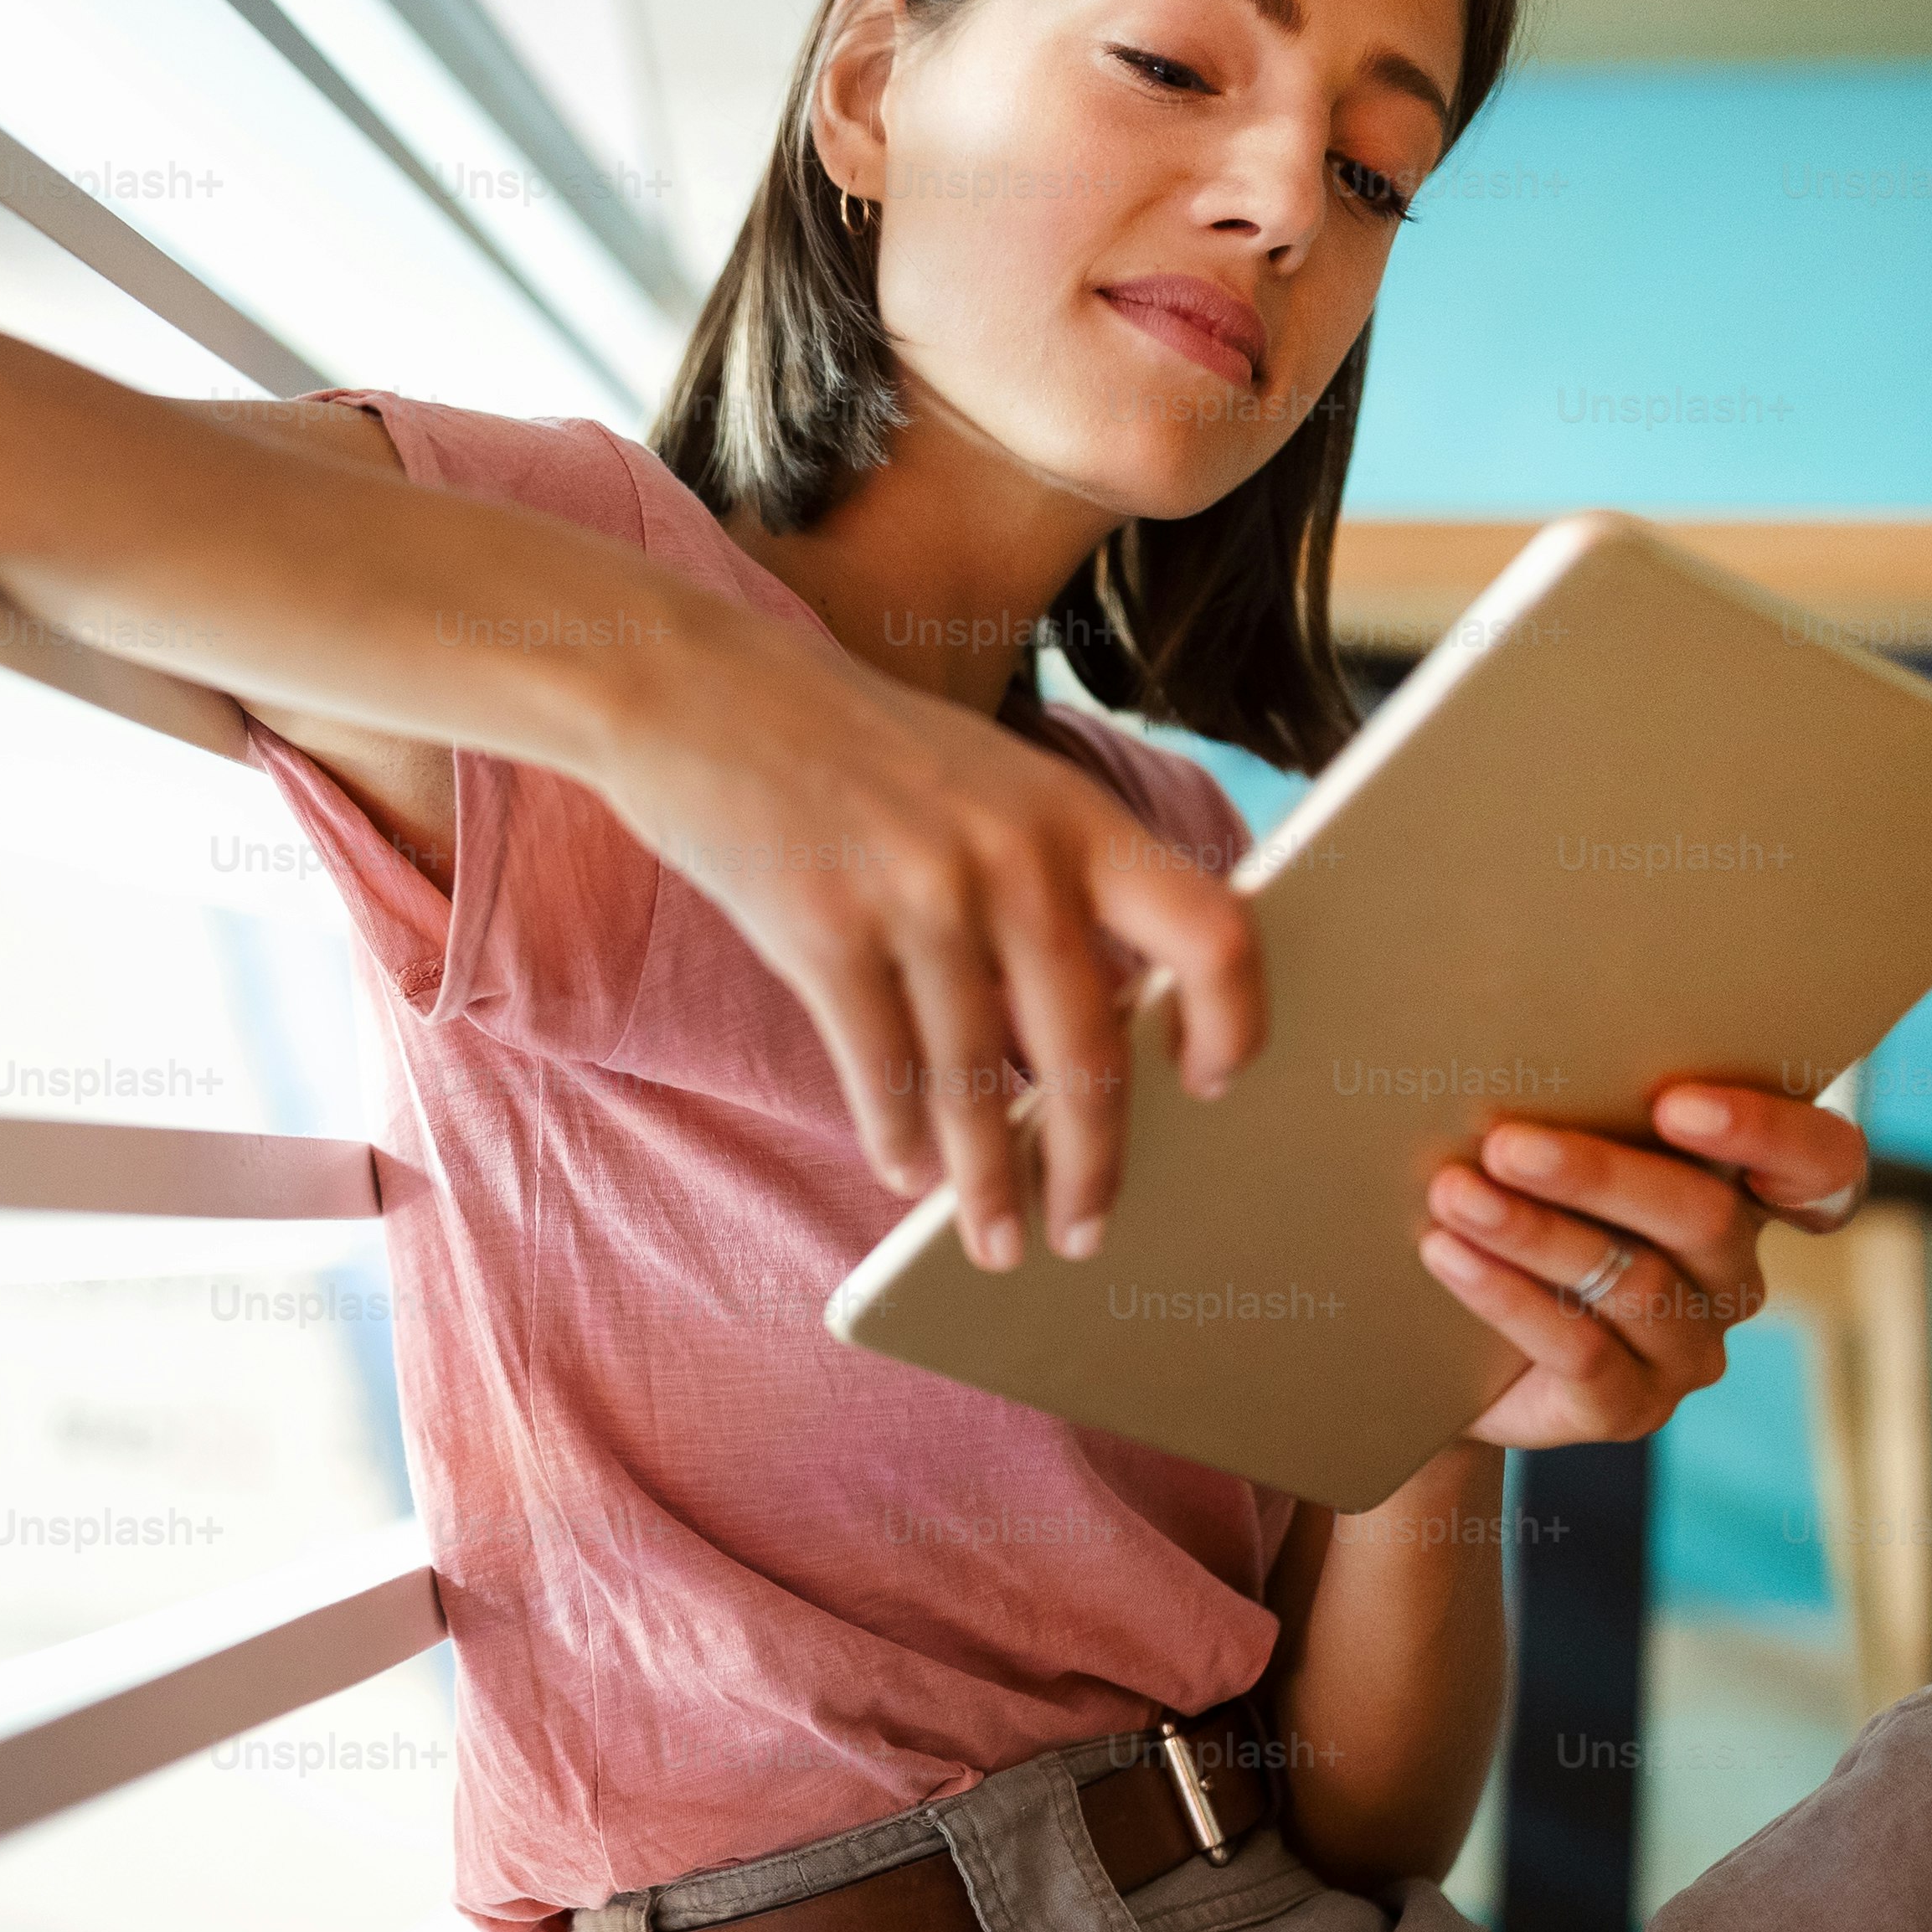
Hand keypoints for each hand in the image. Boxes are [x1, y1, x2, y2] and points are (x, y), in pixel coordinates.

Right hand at [590, 622, 1261, 1269]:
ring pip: (975, 1086)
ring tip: (992, 1241)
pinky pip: (880, 1074)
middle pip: (1090, 1051)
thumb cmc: (850, 749)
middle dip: (1091, 1165)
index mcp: (1072, 813)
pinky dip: (896, 1142)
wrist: (700, 690)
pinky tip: (903, 1173)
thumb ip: (1047, 883)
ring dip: (986, 1185)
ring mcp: (916, 894)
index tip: (1209, 1085)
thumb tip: (1084, 1040)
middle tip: (1086, 1229)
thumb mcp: (984, 784)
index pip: (1212, 932)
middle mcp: (1011, 855)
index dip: (1230, 1024)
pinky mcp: (821, 930)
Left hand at [1416, 1083, 1870, 1450]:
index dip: (1769, 1133)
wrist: (1444, 1353)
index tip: (1676, 1105)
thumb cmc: (1512, 1215)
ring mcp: (1687, 1350)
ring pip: (1635, 1284)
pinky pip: (1583, 1353)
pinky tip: (1449, 1255)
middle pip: (1703, 1217)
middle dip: (1600, 1175)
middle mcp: (1731, 1275)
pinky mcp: (1629, 1408)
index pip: (1820, 1164)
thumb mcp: (1552, 1161)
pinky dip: (1509, 1298)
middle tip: (1506, 1143)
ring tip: (1453, 1195)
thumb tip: (1508, 1042)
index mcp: (1741, 1197)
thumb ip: (1574, 1111)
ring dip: (1535, 1233)